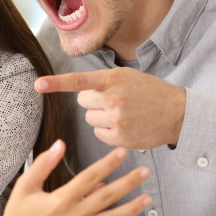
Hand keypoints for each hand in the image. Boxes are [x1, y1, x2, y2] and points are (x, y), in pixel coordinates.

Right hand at [0, 141, 150, 215]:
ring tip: (147, 198)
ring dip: (132, 208)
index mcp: (61, 198)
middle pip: (108, 195)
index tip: (122, 153)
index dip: (108, 163)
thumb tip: (59, 144)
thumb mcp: (26, 185)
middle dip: (129, 182)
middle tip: (145, 172)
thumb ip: (43, 164)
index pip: (91, 176)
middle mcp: (74, 215)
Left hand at [35, 68, 186, 148]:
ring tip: (123, 113)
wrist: (177, 114)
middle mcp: (113, 99)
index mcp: (113, 80)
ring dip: (101, 117)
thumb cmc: (151, 92)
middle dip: (93, 101)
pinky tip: (125, 126)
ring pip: (90, 119)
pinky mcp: (120, 138)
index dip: (56, 83)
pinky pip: (99, 134)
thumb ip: (104, 80)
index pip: (79, 81)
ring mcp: (116, 120)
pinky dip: (108, 131)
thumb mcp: (129, 77)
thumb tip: (81, 90)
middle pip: (82, 102)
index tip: (38, 85)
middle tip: (114, 100)